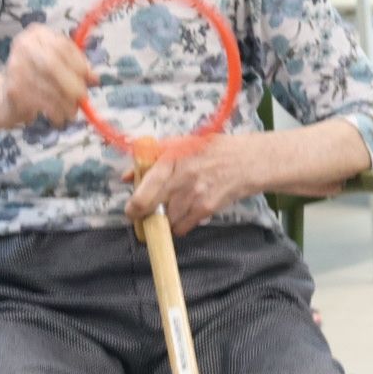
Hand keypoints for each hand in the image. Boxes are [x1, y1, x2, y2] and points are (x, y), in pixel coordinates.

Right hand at [2, 25, 97, 127]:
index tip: (91, 79)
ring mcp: (15, 67)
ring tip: (71, 112)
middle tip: (82, 98)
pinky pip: (42, 102)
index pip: (63, 45)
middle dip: (73, 84)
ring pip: (49, 86)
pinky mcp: (14, 90)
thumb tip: (95, 79)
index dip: (80, 64)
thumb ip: (76, 67)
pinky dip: (56, 112)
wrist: (4, 97)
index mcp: (37, 33)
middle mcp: (23, 45)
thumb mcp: (58, 65)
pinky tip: (58, 117)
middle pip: (54, 65)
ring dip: (66, 103)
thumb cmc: (38, 78)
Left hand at [124, 134, 259, 235]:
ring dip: (165, 219)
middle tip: (145, 216)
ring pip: (167, 221)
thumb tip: (127, 176)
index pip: (143, 192)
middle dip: (145, 216)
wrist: (246, 160)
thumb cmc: (210, 150)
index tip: (131, 211)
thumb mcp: (179, 146)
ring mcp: (193, 195)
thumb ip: (151, 160)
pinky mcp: (206, 208)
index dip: (133, 207)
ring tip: (171, 209)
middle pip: (151, 210)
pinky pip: (183, 227)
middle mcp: (180, 179)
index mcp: (169, 160)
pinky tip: (185, 213)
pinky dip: (180, 225)